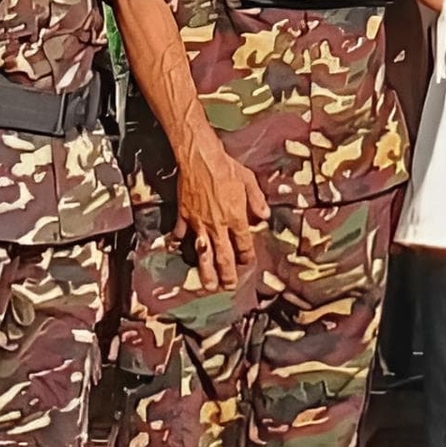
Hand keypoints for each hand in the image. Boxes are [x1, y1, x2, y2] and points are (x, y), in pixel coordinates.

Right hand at [173, 136, 270, 286]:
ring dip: (205, 270)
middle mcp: (218, 225)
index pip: (243, 244)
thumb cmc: (227, 168)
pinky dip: (181, 242)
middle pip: (223, 256)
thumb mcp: (249, 181)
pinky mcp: (184, 216)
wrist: (200, 159)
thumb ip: (257, 201)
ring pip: (203, 252)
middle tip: (227, 287)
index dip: (246, 256)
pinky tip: (180, 249)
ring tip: (207, 284)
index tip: (247, 264)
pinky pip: (182, 233)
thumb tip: (264, 217)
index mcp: (235, 218)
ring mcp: (199, 223)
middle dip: (226, 274)